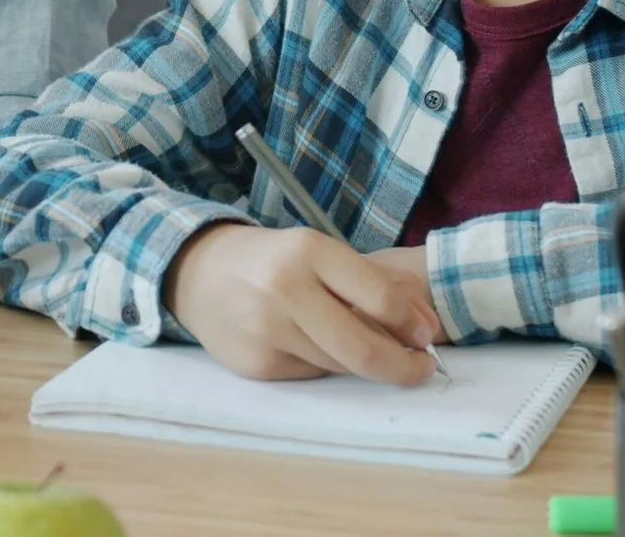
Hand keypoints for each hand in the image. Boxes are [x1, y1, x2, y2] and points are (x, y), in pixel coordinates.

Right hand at [163, 224, 440, 384]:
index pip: (379, 297)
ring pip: (340, 366)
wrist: (198, 274)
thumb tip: (425, 327)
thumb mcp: (319, 253)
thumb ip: (374, 283)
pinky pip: (311, 374)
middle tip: (421, 370)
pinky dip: (324, 365)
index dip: (412, 325)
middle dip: (403, 367)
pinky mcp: (256, 364)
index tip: (426, 338)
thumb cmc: (273, 262)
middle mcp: (285, 289)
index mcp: (308, 251)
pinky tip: (312, 346)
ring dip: (364, 365)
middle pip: (362, 348)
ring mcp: (266, 330)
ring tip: (366, 350)